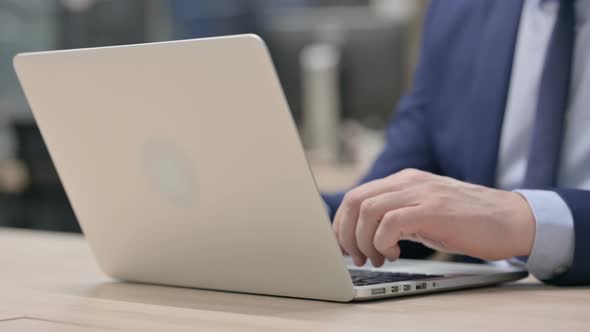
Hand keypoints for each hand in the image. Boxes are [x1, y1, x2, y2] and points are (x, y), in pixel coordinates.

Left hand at [333, 169, 535, 266]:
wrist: (511, 220)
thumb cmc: (469, 221)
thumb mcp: (425, 211)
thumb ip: (398, 215)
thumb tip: (366, 235)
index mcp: (404, 181)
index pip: (357, 196)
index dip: (342, 224)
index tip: (343, 247)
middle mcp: (408, 182)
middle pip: (355, 201)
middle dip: (346, 233)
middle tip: (356, 257)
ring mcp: (421, 193)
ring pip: (368, 210)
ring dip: (364, 241)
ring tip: (377, 258)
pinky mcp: (434, 209)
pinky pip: (391, 222)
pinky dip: (384, 242)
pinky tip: (396, 254)